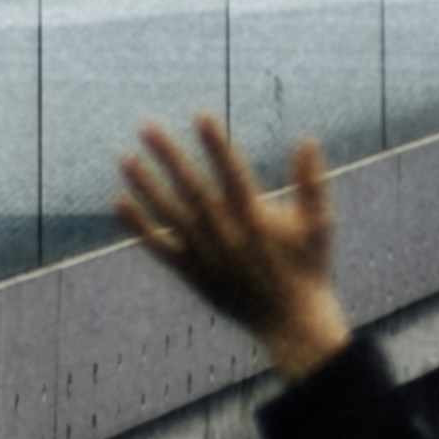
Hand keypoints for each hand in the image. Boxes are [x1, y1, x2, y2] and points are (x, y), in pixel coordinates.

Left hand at [114, 115, 351, 376]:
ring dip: (147, 186)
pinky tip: (120, 203)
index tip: (200, 115)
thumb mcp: (318, 223)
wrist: (291, 322)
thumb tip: (307, 138)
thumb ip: (311, 181)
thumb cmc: (309, 267)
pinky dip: (139, 226)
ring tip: (126, 159)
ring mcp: (206, 255)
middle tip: (147, 127)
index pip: (232, 172)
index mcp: (256, 218)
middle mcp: (226, 234)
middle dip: (170, 156)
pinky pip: (160, 247)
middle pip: (192, 188)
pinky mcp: (193, 274)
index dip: (216, 144)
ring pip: (170, 215)